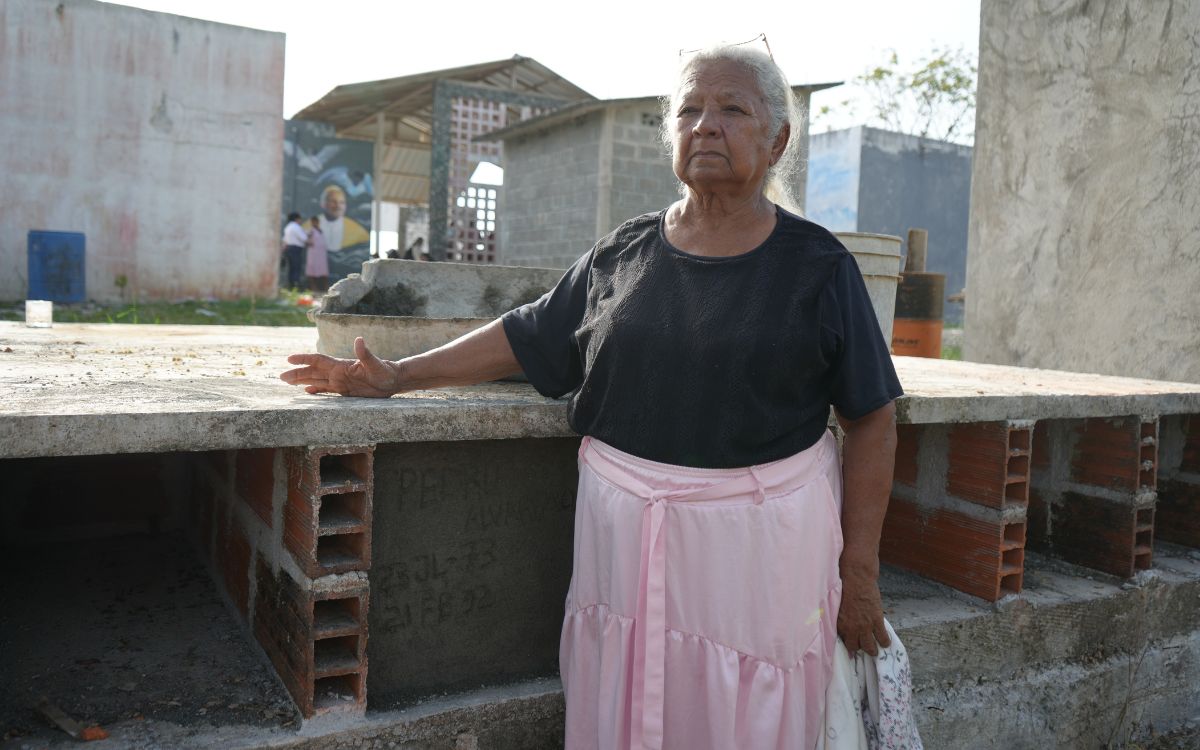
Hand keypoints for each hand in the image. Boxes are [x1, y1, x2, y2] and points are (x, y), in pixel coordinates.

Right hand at [280, 337, 399, 396]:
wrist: (394, 380)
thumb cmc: (386, 372)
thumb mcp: (376, 364)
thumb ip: (365, 353)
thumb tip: (359, 339)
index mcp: (342, 365)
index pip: (318, 360)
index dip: (304, 359)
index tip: (289, 359)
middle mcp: (338, 372)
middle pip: (313, 371)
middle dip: (297, 373)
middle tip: (281, 377)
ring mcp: (341, 381)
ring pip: (317, 380)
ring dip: (302, 381)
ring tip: (287, 382)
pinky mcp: (346, 390)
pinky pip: (327, 390)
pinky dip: (316, 390)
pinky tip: (307, 392)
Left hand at [837, 560, 889, 656]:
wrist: (857, 578)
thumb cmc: (845, 589)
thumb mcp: (838, 607)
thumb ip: (841, 619)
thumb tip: (843, 627)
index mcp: (841, 625)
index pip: (845, 643)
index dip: (850, 645)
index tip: (853, 645)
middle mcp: (852, 628)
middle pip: (857, 647)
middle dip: (861, 648)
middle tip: (864, 647)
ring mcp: (866, 625)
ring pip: (870, 646)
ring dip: (873, 649)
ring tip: (876, 648)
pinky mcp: (877, 620)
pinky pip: (883, 637)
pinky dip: (885, 642)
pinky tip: (885, 642)